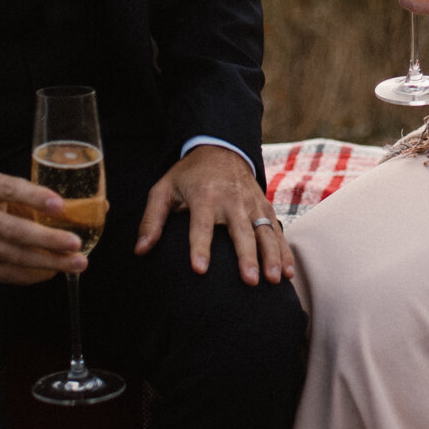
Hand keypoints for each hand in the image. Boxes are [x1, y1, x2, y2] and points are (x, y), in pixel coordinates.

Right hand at [0, 170, 88, 284]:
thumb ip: (51, 197)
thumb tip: (101, 206)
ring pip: (15, 256)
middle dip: (48, 239)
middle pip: (14, 230)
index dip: (35, 197)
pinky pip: (11, 274)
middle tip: (76, 244)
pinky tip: (54, 271)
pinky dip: (36, 274)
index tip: (60, 206)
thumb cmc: (3, 205)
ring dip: (49, 261)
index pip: (10, 189)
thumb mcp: (17, 191)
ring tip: (76, 263)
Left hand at [135, 144, 293, 286]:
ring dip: (272, 256)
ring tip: (274, 279)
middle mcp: (231, 200)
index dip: (200, 247)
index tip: (199, 269)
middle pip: (240, 231)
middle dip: (246, 256)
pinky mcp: (264, 207)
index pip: (202, 225)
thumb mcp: (164, 189)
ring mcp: (252, 203)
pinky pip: (277, 230)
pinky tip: (288, 273)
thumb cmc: (188, 175)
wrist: (221, 148)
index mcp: (204, 196)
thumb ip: (152, 220)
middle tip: (249, 281)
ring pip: (265, 232)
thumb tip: (140, 250)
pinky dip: (284, 251)